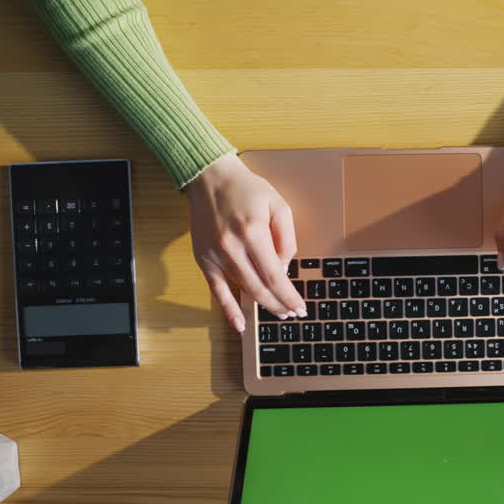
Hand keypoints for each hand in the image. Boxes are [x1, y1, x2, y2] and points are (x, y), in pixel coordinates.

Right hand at [185, 153, 305, 331]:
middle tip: (293, 313)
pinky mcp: (203, 260)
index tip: (300, 307)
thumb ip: (286, 238)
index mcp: (253, 232)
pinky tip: (241, 325)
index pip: (275, 276)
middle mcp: (232, 248)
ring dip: (263, 306)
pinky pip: (216, 291)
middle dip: (280, 304)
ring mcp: (215, 256)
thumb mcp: (278, 205)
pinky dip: (228, 310)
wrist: (209, 178)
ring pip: (243, 290)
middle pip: (260, 288)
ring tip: (279, 312)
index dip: (289, 296)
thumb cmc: (247, 190)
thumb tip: (284, 269)